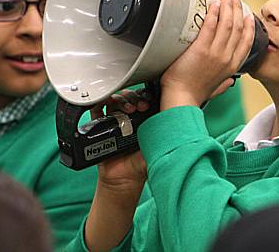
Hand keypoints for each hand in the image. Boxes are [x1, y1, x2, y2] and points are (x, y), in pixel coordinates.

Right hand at [85, 90, 151, 251]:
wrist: (123, 181)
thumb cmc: (141, 165)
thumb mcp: (158, 150)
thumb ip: (167, 141)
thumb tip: (181, 133)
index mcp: (145, 120)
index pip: (145, 100)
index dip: (146, 97)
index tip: (149, 102)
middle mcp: (130, 118)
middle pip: (130, 97)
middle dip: (134, 98)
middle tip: (140, 106)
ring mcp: (115, 121)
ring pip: (115, 101)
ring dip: (120, 100)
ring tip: (127, 110)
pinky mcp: (101, 127)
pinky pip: (97, 111)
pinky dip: (99, 106)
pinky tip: (104, 109)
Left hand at [160, 0, 254, 109]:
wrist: (182, 99)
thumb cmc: (195, 95)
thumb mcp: (217, 89)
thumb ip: (225, 83)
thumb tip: (230, 81)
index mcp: (233, 66)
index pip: (247, 41)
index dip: (249, 25)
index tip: (248, 14)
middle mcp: (227, 58)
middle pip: (238, 27)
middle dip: (238, 9)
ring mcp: (216, 53)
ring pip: (228, 23)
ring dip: (228, 6)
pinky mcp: (202, 49)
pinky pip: (211, 26)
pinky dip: (214, 13)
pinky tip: (214, 4)